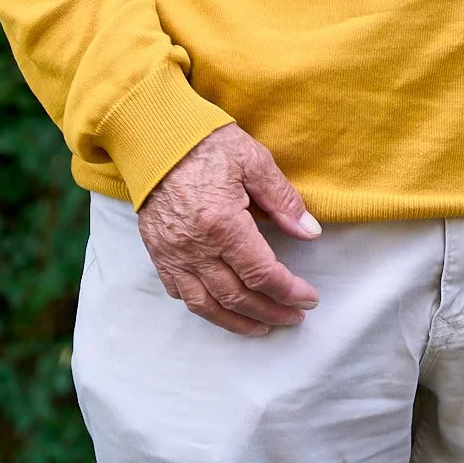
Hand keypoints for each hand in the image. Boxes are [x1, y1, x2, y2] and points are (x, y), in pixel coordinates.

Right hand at [137, 124, 321, 336]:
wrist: (153, 136)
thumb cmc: (206, 143)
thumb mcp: (254, 161)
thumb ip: (283, 201)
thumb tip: (310, 233)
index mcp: (222, 224)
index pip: (262, 274)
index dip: (290, 292)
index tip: (309, 300)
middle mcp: (195, 247)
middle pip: (237, 297)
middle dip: (270, 312)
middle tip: (294, 317)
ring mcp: (172, 254)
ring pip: (206, 305)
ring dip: (237, 322)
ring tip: (262, 326)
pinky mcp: (157, 253)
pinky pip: (179, 292)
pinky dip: (204, 306)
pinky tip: (221, 307)